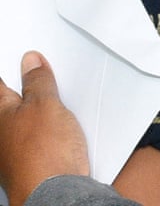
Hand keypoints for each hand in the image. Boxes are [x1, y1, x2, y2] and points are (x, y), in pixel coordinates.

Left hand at [0, 52, 89, 205]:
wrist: (56, 194)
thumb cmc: (43, 153)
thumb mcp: (45, 104)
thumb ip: (37, 82)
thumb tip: (30, 62)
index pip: (1, 82)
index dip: (13, 68)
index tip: (26, 57)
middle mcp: (2, 131)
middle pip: (13, 100)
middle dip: (30, 87)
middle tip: (48, 76)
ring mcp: (15, 147)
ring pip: (27, 118)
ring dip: (43, 108)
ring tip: (59, 103)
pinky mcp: (32, 160)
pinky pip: (39, 135)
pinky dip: (50, 127)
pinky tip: (62, 128)